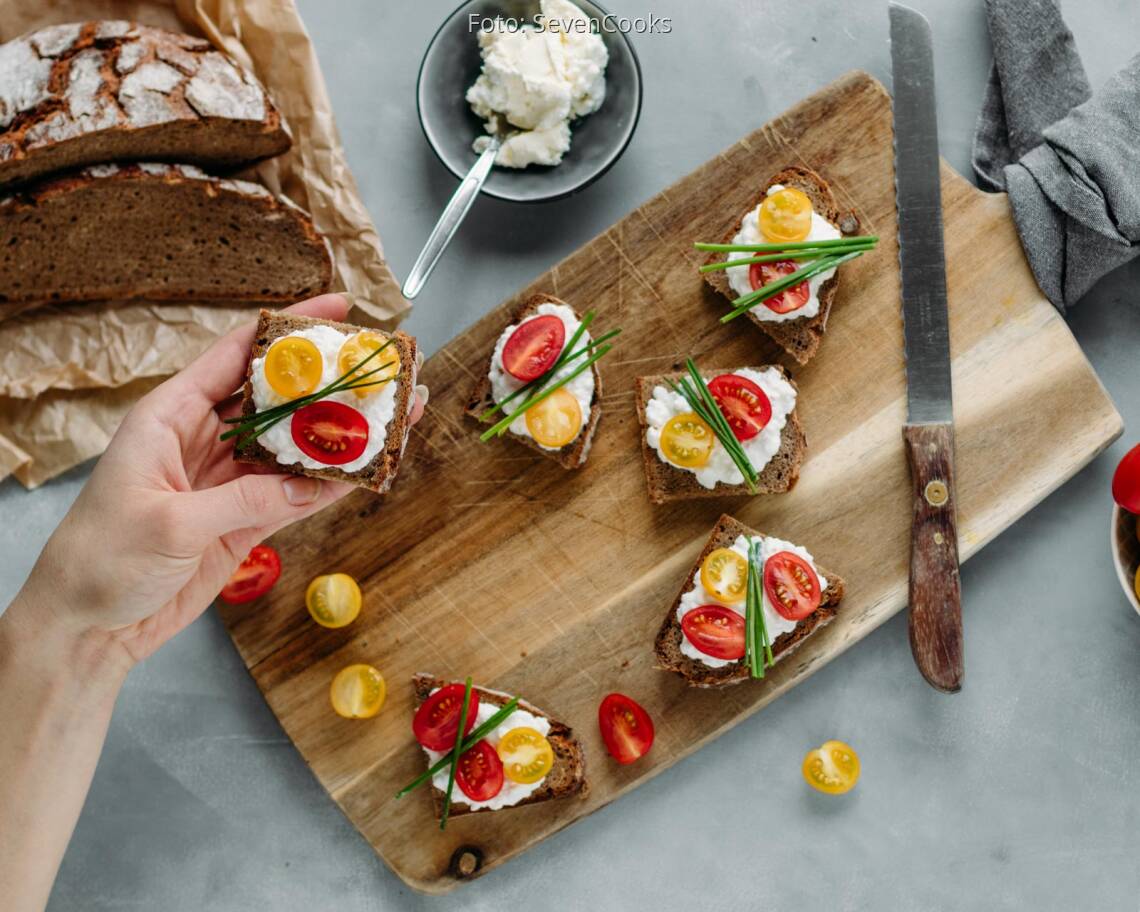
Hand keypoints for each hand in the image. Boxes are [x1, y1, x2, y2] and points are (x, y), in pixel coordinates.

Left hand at [11, 293, 423, 670]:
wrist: (88, 625)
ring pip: (294, 446)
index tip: (339, 310)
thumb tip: (311, 485)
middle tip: (381, 370)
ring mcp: (228, 480)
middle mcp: (204, 439)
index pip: (237, 354)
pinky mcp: (242, 519)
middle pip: (278, 398)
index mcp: (172, 416)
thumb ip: (245, 500)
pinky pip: (296, 494)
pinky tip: (367, 473)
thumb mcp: (170, 522)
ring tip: (392, 419)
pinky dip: (329, 486)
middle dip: (329, 383)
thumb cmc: (101, 560)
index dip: (288, 329)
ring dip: (340, 436)